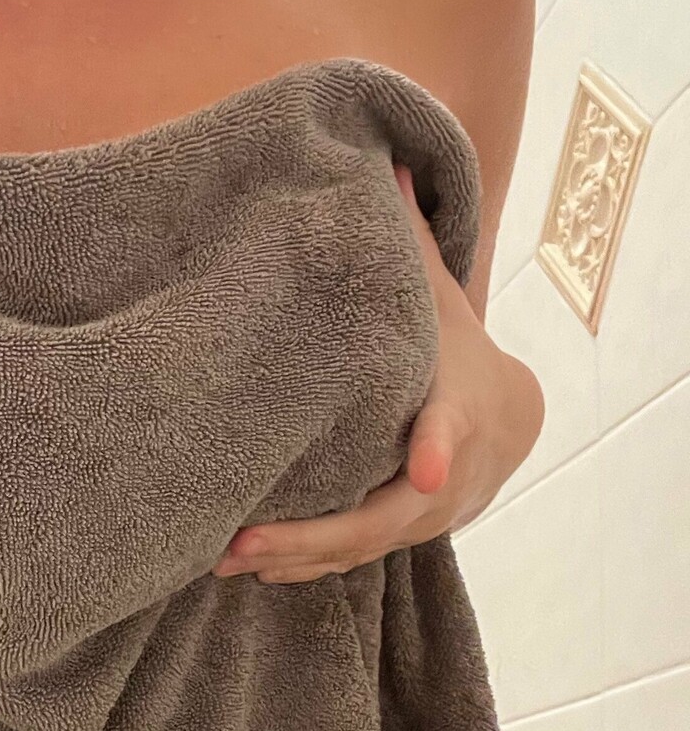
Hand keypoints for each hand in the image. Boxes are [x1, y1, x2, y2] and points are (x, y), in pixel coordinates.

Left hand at [211, 162, 543, 583]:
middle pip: (385, 517)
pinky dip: (299, 565)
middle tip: (247, 539)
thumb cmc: (454, 351)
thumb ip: (409, 247)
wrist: (506, 421)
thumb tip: (389, 165)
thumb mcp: (441, 301)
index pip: (452, 431)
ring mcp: (420, 517)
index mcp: (456, 411)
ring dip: (293, 557)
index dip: (441, 449)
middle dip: (317, 534)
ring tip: (224, 560)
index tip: (426, 468)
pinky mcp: (396, 539)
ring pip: (359, 549)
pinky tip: (242, 565)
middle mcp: (442, 478)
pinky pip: (347, 560)